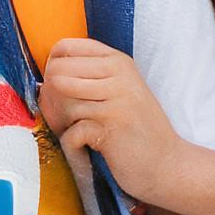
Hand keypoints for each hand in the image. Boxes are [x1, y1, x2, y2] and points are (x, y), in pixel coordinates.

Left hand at [39, 37, 182, 206]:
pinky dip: (72, 144)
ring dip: (62, 122)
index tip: (59, 90)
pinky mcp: (113, 125)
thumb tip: (45, 76)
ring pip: (62, 100)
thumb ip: (89, 77)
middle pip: (58, 73)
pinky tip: (88, 148)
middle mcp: (118, 74)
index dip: (52, 68)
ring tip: (77, 132)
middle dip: (52, 99)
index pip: (65, 47)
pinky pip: (71, 131)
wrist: (169, 166)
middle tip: (64, 119)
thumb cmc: (136, 130)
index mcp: (117, 60)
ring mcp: (117, 98)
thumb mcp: (118, 91)